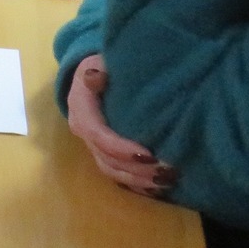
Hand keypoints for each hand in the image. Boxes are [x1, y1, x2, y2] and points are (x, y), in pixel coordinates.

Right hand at [67, 55, 168, 197]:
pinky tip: (158, 187)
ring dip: (138, 180)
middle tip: (167, 171)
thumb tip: (95, 77)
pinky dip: (137, 184)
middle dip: (136, 169)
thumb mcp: (99, 60)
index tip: (149, 153)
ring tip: (166, 181)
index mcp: (81, 108)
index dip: (120, 147)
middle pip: (106, 159)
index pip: (97, 134)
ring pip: (111, 170)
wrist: (95, 71)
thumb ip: (99, 69)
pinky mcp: (104, 152)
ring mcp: (93, 144)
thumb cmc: (104, 65)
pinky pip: (117, 174)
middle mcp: (83, 130)